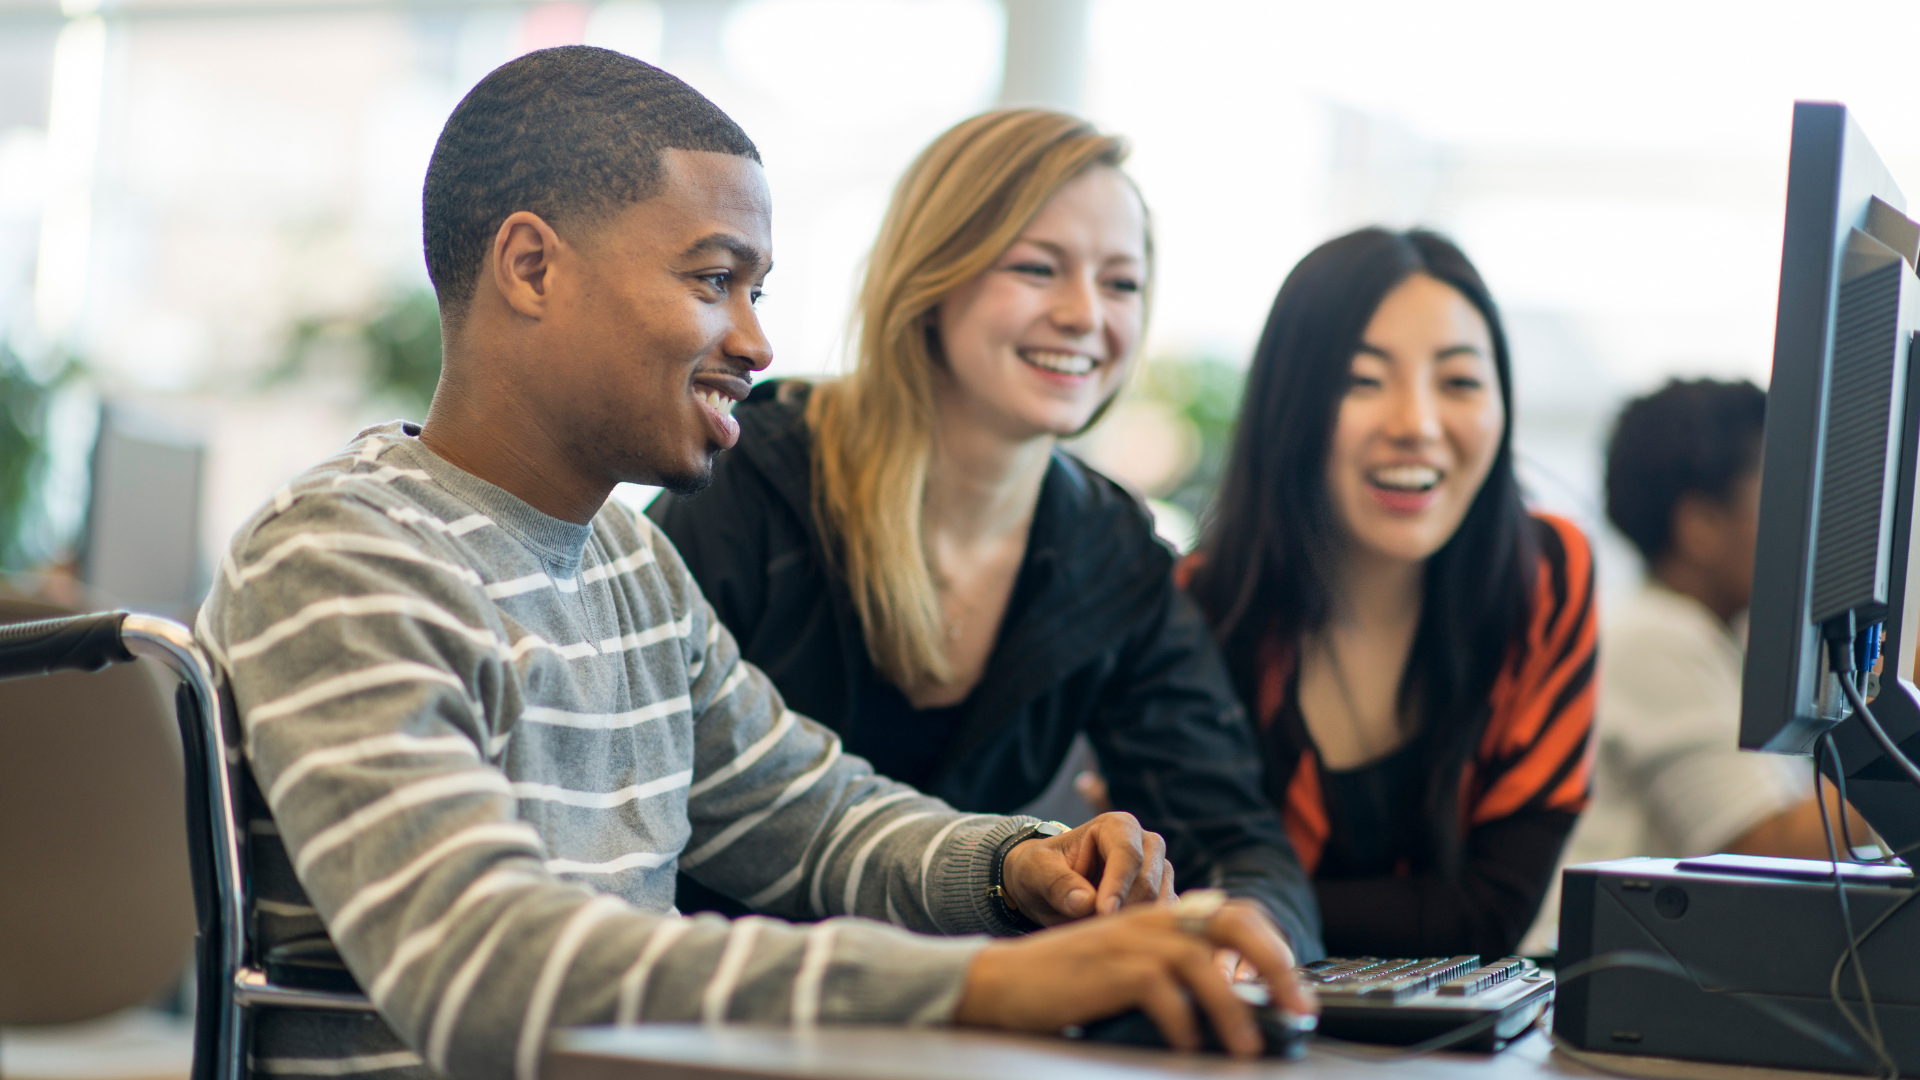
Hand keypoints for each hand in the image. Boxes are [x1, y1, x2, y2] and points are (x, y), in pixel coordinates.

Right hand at [954, 899, 1315, 1057]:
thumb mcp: (1129, 965)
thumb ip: (1174, 971)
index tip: (1293, 986)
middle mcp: (1152, 919)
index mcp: (1161, 915)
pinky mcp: (1110, 970)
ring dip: (1234, 1008)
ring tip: (1249, 1046)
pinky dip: (1183, 1023)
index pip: (1235, 912)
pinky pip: (1162, 993)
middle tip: (1298, 1008)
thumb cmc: (1069, 983)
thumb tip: (1234, 1006)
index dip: (1273, 945)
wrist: (1004, 982)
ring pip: (1203, 962)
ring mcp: (1130, 941)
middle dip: (1276, 965)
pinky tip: (1187, 1046)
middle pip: (1233, 924)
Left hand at [1000, 812, 1171, 924]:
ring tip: (1092, 929)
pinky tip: (1113, 937)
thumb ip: (1057, 883)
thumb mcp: (1035, 871)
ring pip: (1157, 906)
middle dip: (1120, 911)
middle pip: (1147, 884)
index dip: (1118, 886)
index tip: (1103, 913)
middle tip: (1089, 930)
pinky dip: (1141, 934)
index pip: (1128, 855)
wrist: (1046, 886)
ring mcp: (1158, 872)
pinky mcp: (1163, 898)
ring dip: (1127, 924)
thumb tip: (1085, 902)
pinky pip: (1163, 921)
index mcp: (1117, 826)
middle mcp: (1146, 845)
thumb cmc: (1041, 870)